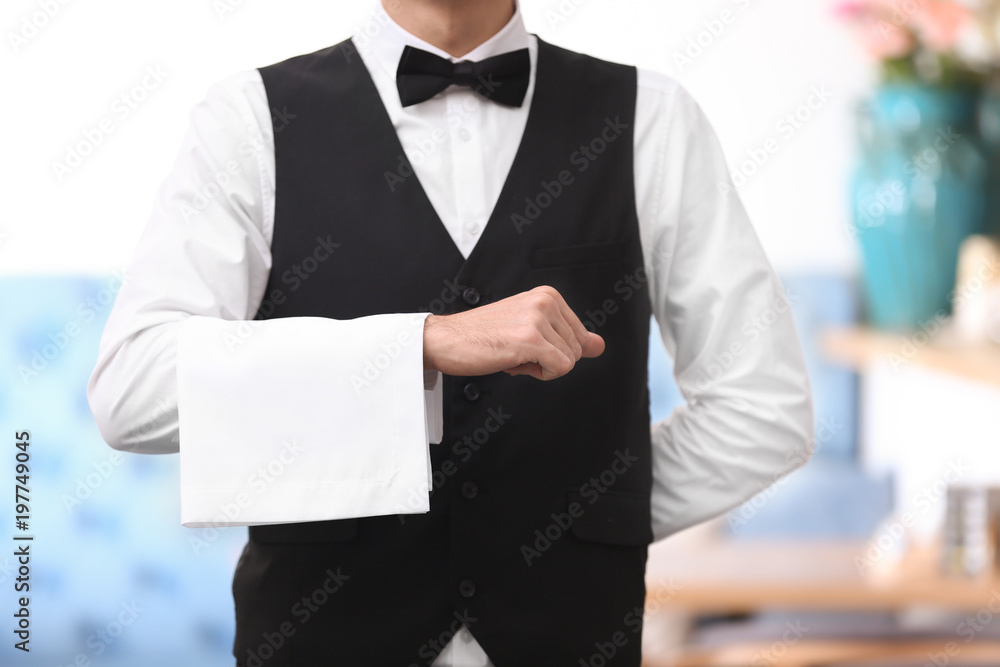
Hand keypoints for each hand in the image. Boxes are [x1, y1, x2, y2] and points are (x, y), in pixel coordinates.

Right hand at [422, 285, 604, 380]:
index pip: (578, 336)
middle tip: (516, 350)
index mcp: (548, 295)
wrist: (447, 339)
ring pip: (569, 361)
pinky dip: (541, 374)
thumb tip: (599, 346)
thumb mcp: (532, 330)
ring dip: (542, 367)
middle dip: (549, 360)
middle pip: (577, 349)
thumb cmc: (483, 336)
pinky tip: (515, 362)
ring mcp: (539, 319)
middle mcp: (546, 301)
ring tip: (512, 353)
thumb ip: (569, 337)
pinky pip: (560, 368)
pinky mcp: (532, 339)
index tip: (525, 343)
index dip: (554, 350)